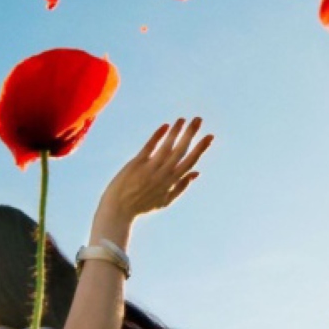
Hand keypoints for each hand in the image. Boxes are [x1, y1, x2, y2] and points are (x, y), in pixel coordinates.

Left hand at [97, 118, 213, 226]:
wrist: (118, 210)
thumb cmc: (142, 206)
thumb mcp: (165, 200)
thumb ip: (182, 186)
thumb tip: (197, 173)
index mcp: (172, 182)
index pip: (190, 161)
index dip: (201, 148)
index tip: (210, 136)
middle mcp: (163, 174)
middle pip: (181, 150)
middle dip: (191, 134)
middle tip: (199, 119)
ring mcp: (150, 168)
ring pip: (167, 146)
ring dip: (176, 131)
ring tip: (182, 119)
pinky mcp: (137, 163)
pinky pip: (150, 146)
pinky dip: (158, 136)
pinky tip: (165, 125)